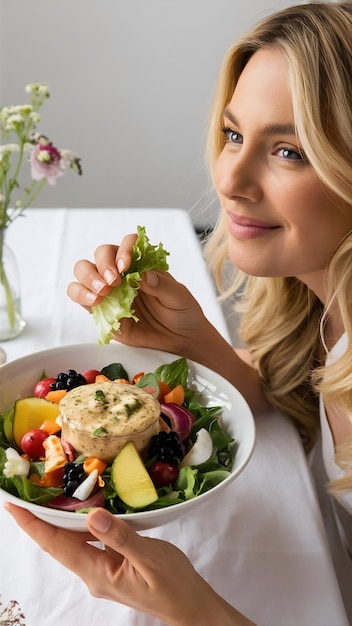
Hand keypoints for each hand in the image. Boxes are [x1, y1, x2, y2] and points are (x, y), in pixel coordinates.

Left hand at [4, 504, 251, 625]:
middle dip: (38, 520)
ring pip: (72, 542)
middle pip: (58, 543)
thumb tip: (92, 515)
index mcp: (97, 572)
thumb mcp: (150, 558)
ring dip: (57, 521)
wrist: (189, 605)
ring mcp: (101, 571)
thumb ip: (120, 537)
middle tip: (23, 493)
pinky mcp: (111, 566)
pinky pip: (88, 543)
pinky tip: (82, 510)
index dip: (33, 525)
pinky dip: (79, 525)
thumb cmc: (173, 585)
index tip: (13, 506)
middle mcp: (92, 573)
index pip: (56, 545)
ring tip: (44, 497)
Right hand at [67, 235, 206, 356]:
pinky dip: (81, 295)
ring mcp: (109, 291)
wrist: (179, 340)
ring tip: (101, 293)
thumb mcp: (180, 297)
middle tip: (113, 282)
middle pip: (101, 254)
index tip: (126, 265)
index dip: (123, 250)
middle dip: (102, 264)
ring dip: (87, 278)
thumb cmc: (182, 313)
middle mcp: (122, 273)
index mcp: (142, 264)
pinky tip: (94, 302)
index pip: (127, 244)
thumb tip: (145, 275)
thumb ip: (163, 286)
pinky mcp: (100, 311)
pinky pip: (80, 296)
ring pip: (83, 271)